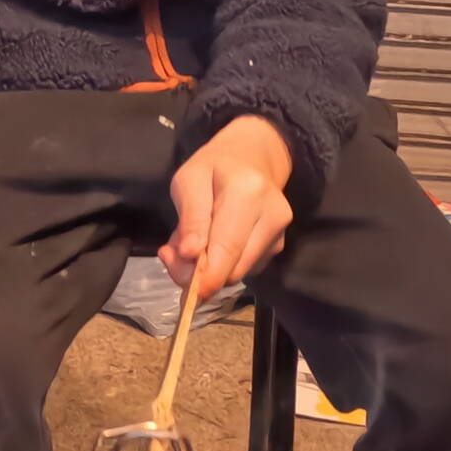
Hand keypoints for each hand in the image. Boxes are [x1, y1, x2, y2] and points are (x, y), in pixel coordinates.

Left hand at [161, 117, 293, 299]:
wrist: (252, 157)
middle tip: (172, 256)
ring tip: (193, 243)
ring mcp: (278, 234)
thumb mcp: (188, 180)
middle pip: (234, 269)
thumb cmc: (213, 167)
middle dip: (200, 275)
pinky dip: (223, 265)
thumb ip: (190, 217)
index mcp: (248, 194)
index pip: (227, 248)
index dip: (205, 278)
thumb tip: (191, 254)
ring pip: (239, 274)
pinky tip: (212, 244)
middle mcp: (272, 216)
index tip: (185, 293)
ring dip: (210, 270)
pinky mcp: (276, 246)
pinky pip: (244, 269)